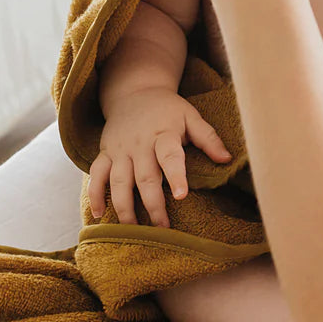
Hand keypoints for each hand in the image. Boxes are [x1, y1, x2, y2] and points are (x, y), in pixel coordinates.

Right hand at [88, 87, 230, 226]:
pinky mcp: (105, 153)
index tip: (181, 196)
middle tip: (163, 228)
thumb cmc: (169, 110)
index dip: (176, 176)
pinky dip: (95, 195)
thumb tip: (227, 159)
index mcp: (164, 133)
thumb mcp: (191, 117)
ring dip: (124, 207)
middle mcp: (140, 143)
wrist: (136, 92)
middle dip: (153, 204)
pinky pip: (96, 175)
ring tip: (133, 229)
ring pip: (119, 181)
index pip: (170, 156)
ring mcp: (120, 149)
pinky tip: (98, 214)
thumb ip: (208, 138)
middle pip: (144, 177)